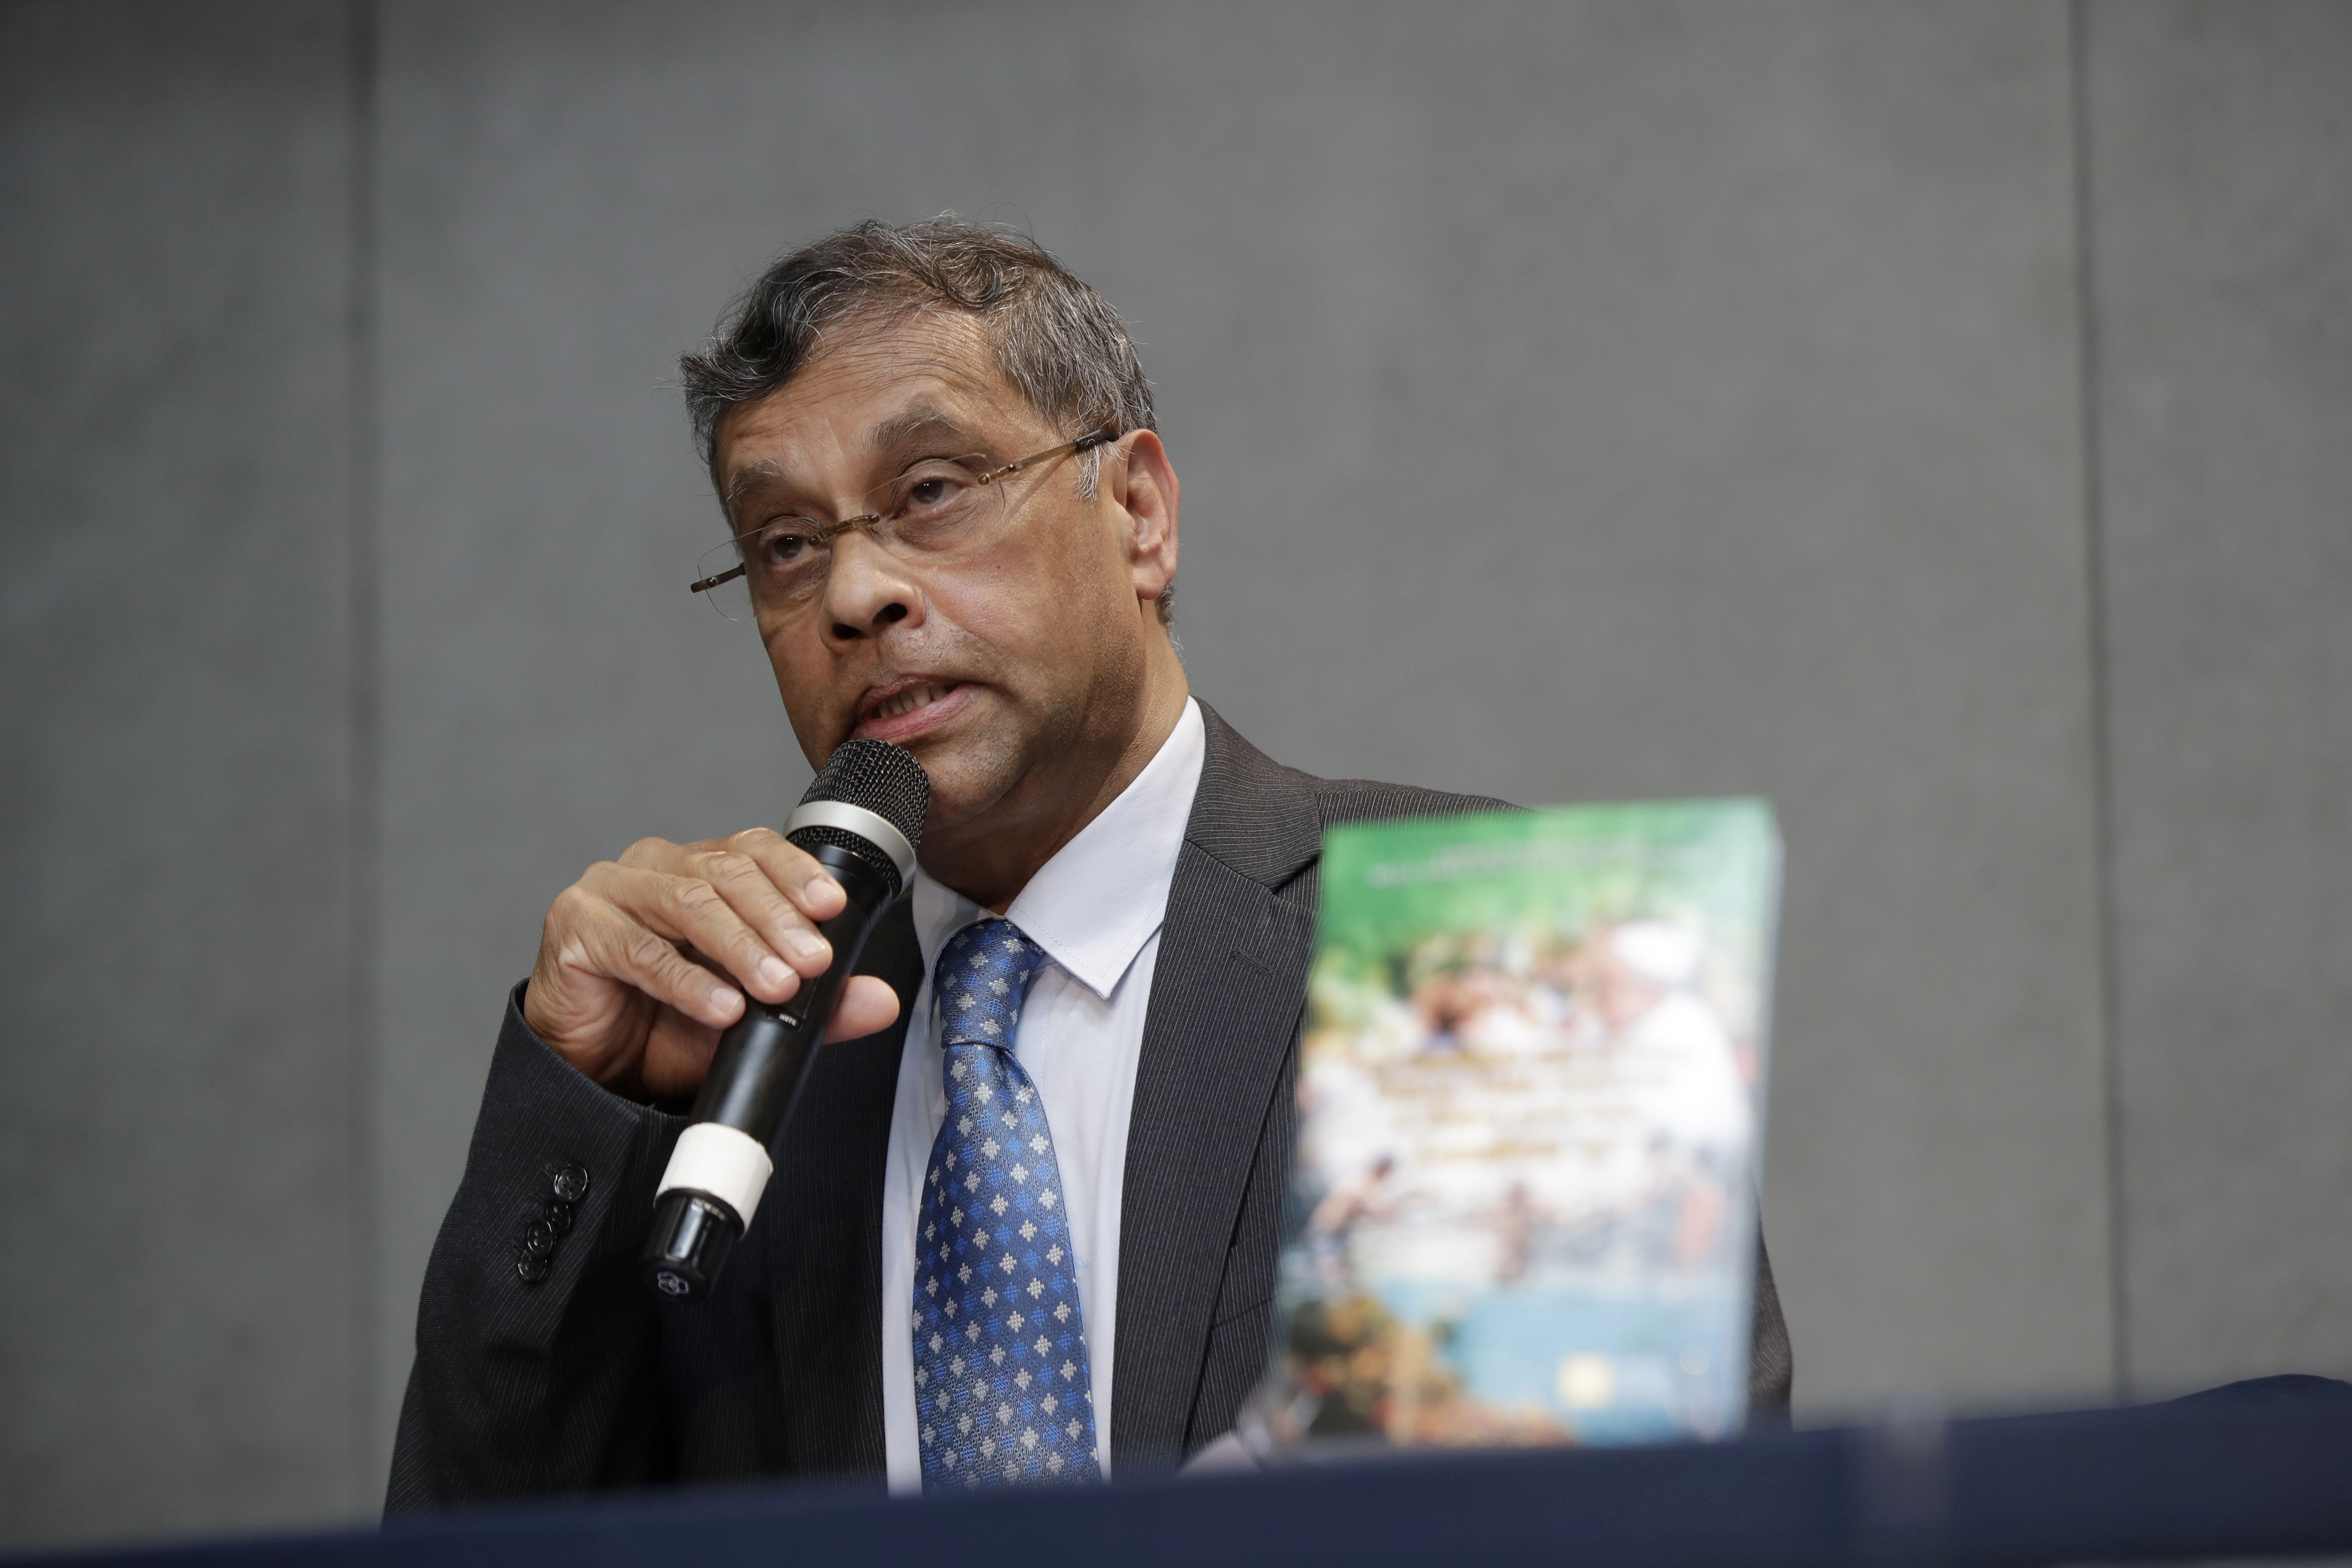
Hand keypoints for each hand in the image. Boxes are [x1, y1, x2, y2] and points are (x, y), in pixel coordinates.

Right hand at [523, 828, 902, 1099]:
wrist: (595, 1069)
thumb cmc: (666, 1027)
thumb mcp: (753, 1016)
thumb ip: (817, 1005)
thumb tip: (880, 1000)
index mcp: (696, 868)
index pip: (753, 849)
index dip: (795, 872)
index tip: (833, 908)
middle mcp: (654, 867)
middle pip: (726, 874)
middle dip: (778, 919)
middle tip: (813, 962)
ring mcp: (610, 890)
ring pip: (689, 904)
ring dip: (741, 947)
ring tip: (776, 985)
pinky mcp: (576, 927)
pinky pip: (640, 951)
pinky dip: (688, 982)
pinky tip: (721, 1007)